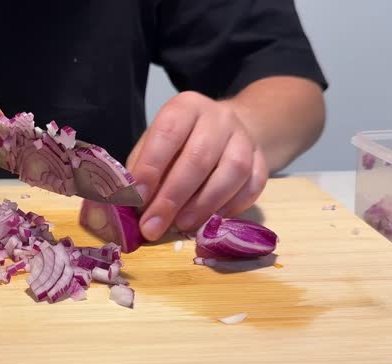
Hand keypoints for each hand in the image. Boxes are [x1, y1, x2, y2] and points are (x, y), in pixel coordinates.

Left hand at [127, 91, 267, 240]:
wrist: (226, 129)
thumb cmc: (180, 142)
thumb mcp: (154, 145)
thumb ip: (141, 170)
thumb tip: (129, 204)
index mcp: (185, 108)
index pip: (168, 133)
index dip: (151, 167)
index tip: (137, 199)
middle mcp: (218, 118)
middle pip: (199, 158)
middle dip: (173, 198)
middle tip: (153, 227)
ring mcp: (244, 138)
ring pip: (232, 171)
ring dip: (204, 204)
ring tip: (182, 226)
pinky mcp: (262, 160)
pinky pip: (252, 185)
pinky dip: (231, 207)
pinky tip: (210, 221)